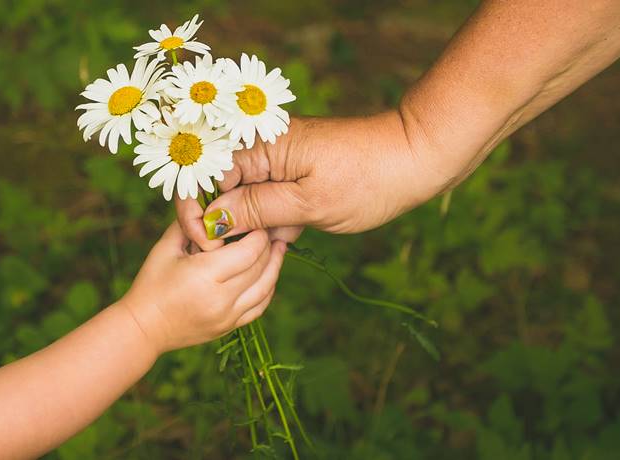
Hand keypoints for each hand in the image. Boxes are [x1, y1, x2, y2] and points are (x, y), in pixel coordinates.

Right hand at [118, 223, 286, 351]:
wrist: (143, 328)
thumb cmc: (151, 283)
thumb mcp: (165, 247)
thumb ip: (190, 225)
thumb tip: (214, 207)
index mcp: (204, 275)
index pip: (249, 251)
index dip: (258, 235)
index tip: (258, 222)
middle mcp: (221, 298)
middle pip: (260, 267)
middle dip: (268, 246)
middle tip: (270, 230)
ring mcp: (228, 316)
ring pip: (266, 288)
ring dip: (275, 266)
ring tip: (279, 248)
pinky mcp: (229, 327)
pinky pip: (259, 306)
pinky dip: (268, 288)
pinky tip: (269, 273)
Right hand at [176, 112, 440, 250]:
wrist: (418, 159)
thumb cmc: (368, 179)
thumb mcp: (309, 204)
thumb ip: (257, 210)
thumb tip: (211, 219)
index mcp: (261, 144)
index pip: (207, 176)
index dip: (202, 211)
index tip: (209, 245)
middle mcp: (265, 145)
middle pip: (223, 186)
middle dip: (227, 221)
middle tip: (241, 250)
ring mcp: (281, 158)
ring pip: (247, 197)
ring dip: (253, 224)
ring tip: (273, 242)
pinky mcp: (297, 172)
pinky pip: (270, 197)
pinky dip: (275, 219)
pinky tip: (288, 236)